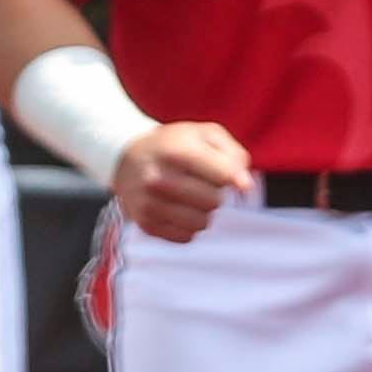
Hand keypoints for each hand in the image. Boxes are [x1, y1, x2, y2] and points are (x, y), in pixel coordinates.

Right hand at [112, 118, 252, 243]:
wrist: (126, 158)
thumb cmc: (174, 145)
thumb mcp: (203, 134)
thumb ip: (232, 153)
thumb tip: (245, 185)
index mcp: (175, 151)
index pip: (224, 174)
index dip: (237, 178)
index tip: (238, 181)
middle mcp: (158, 179)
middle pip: (214, 201)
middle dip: (216, 193)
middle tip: (203, 183)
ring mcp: (149, 204)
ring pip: (202, 222)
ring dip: (204, 212)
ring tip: (191, 196)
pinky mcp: (146, 224)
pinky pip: (187, 236)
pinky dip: (189, 225)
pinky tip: (179, 208)